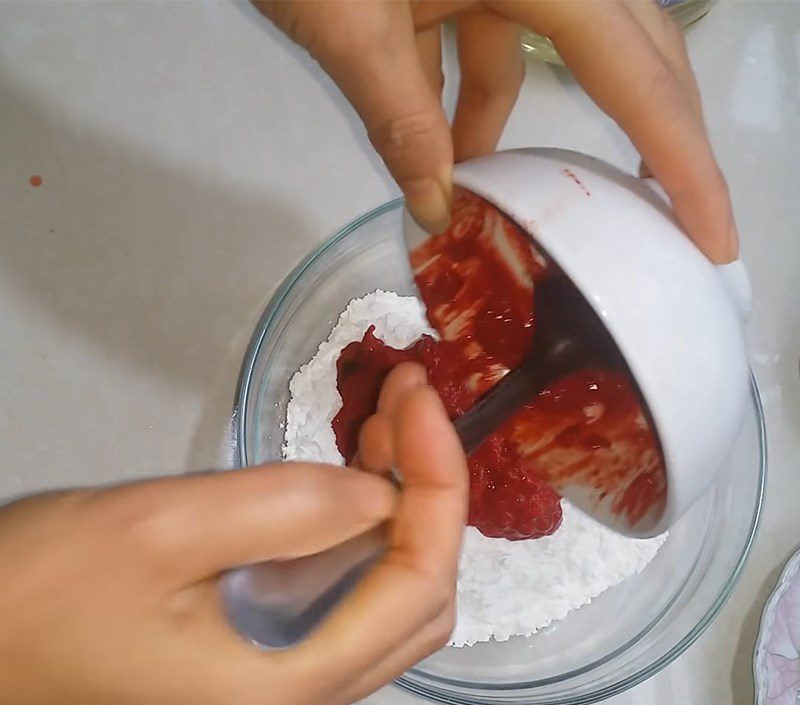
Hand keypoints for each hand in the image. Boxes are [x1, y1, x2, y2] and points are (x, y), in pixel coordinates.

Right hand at [0, 367, 466, 704]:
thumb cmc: (35, 592)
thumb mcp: (161, 529)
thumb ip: (287, 507)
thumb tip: (380, 490)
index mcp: (279, 690)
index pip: (415, 586)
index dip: (438, 485)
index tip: (420, 401)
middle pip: (412, 608)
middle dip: (425, 501)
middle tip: (402, 413)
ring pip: (375, 612)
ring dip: (391, 520)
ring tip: (380, 433)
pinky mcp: (239, 686)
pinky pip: (328, 616)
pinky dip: (347, 548)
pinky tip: (335, 490)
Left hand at [257, 0, 737, 263]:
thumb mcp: (351, 25)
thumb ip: (399, 120)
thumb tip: (439, 212)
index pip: (637, 71)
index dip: (684, 158)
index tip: (715, 235)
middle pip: (631, 53)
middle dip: (649, 137)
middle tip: (663, 218)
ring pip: (555, 54)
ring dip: (527, 130)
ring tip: (519, 205)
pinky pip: (488, 44)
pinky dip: (474, 101)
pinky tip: (449, 153)